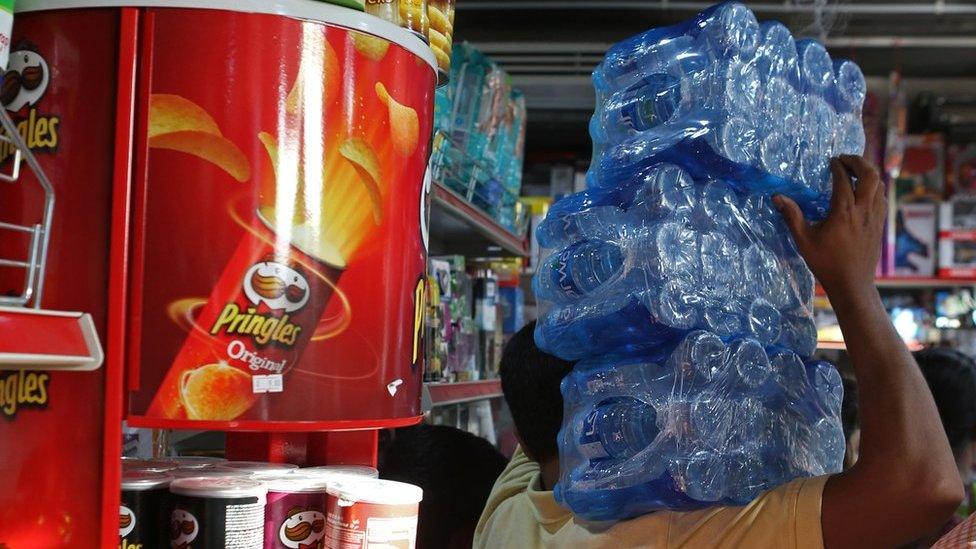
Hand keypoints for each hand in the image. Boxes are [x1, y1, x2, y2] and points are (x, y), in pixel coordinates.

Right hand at [773, 155, 885, 297]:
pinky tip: (864, 191)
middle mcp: (863, 210)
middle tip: (846, 159)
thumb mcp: (804, 240)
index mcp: (844, 211)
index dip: (838, 166)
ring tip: (855, 171)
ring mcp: (875, 217)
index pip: (844, 179)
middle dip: (859, 162)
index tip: (831, 161)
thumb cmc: (825, 262)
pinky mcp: (880, 224)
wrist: (852, 283)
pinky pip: (882, 198)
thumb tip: (777, 197)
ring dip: (868, 173)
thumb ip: (792, 216)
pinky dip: (874, 187)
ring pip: (880, 185)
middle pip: (870, 175)